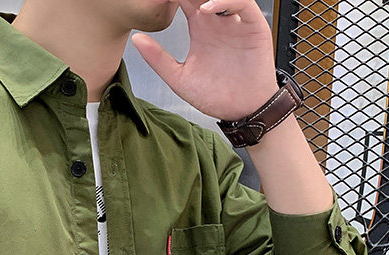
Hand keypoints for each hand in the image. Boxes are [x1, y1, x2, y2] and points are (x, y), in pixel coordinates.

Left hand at [130, 0, 278, 120]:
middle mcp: (217, 20)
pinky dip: (225, 1)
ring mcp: (235, 21)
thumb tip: (136, 39)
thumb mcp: (179, 78)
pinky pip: (243, 2)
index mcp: (200, 28)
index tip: (155, 0)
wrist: (242, 111)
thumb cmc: (215, 96)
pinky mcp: (253, 25)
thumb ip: (158, 58)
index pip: (183, 0)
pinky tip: (207, 8)